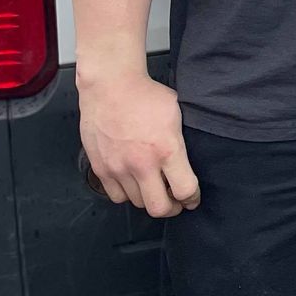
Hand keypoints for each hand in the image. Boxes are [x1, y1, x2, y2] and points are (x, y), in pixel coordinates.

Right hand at [79, 73, 199, 217]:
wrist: (110, 86)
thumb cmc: (145, 95)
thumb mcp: (177, 113)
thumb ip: (182, 141)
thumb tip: (188, 160)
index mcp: (167, 150)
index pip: (185, 190)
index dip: (193, 198)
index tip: (194, 198)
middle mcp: (142, 164)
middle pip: (159, 207)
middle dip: (173, 208)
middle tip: (177, 202)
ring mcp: (119, 168)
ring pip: (138, 203)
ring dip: (150, 199)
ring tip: (156, 190)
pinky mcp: (101, 168)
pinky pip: (116, 196)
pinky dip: (128, 194)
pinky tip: (135, 183)